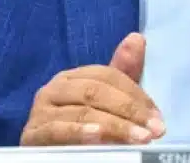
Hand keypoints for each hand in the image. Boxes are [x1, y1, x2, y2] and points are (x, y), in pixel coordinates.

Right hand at [20, 33, 165, 145]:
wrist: (53, 158)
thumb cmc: (81, 131)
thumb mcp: (106, 104)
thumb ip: (122, 75)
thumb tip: (137, 38)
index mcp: (71, 78)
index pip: (107, 76)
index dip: (135, 95)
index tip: (157, 118)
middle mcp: (53, 90)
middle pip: (95, 91)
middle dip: (129, 110)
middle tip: (153, 130)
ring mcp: (40, 112)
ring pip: (81, 112)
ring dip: (114, 126)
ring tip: (138, 138)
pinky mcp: (32, 135)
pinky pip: (57, 130)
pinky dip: (79, 132)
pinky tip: (99, 135)